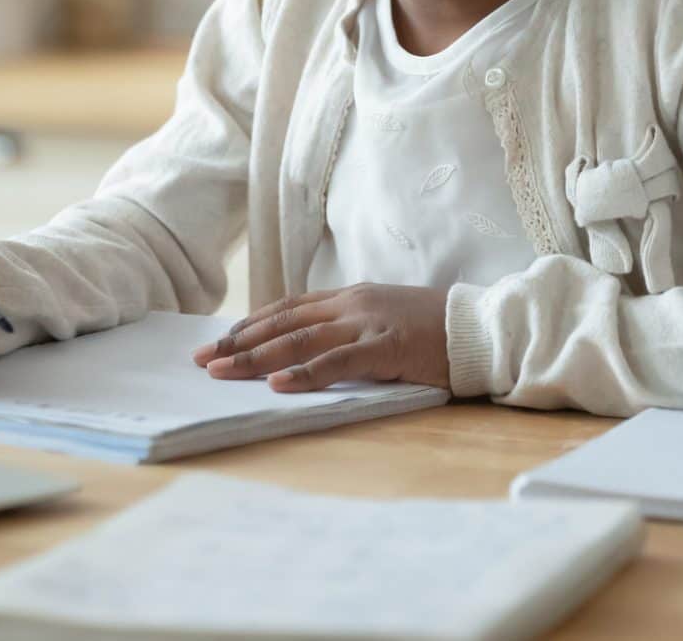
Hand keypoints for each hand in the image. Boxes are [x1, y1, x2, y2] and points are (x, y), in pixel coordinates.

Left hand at [191, 283, 450, 392]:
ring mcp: (367, 323)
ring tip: (222, 371)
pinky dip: (305, 373)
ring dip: (256, 357)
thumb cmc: (433, 330)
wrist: (480, 326)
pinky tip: (278, 384)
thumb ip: (347, 328)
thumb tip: (307, 348)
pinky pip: (338, 361)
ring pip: (300, 340)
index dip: (249, 325)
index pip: (286, 309)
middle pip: (283, 322)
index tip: (217, 342)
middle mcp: (351, 304)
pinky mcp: (386, 346)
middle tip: (202, 360)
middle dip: (238, 342)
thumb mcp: (381, 321)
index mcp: (348, 298)